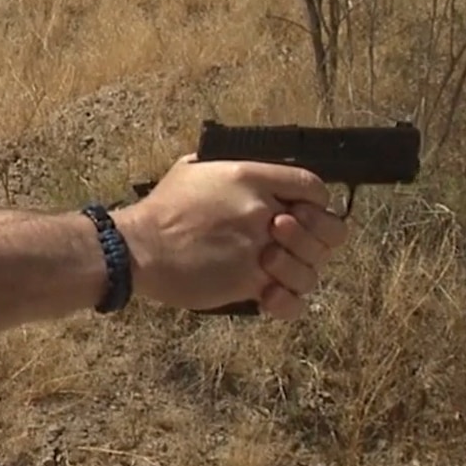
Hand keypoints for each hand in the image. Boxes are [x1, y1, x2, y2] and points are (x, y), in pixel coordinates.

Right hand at [112, 154, 348, 319]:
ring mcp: (259, 250)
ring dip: (299, 270)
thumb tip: (236, 164)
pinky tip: (270, 295)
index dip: (318, 202)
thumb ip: (223, 165)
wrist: (138, 248)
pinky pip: (291, 299)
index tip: (308, 212)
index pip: (314, 186)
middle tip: (296, 244)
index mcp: (252, 178)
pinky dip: (288, 301)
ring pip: (312, 268)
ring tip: (273, 268)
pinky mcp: (249, 283)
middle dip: (319, 238)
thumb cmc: (160, 210)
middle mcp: (264, 212)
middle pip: (327, 229)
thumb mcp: (192, 169)